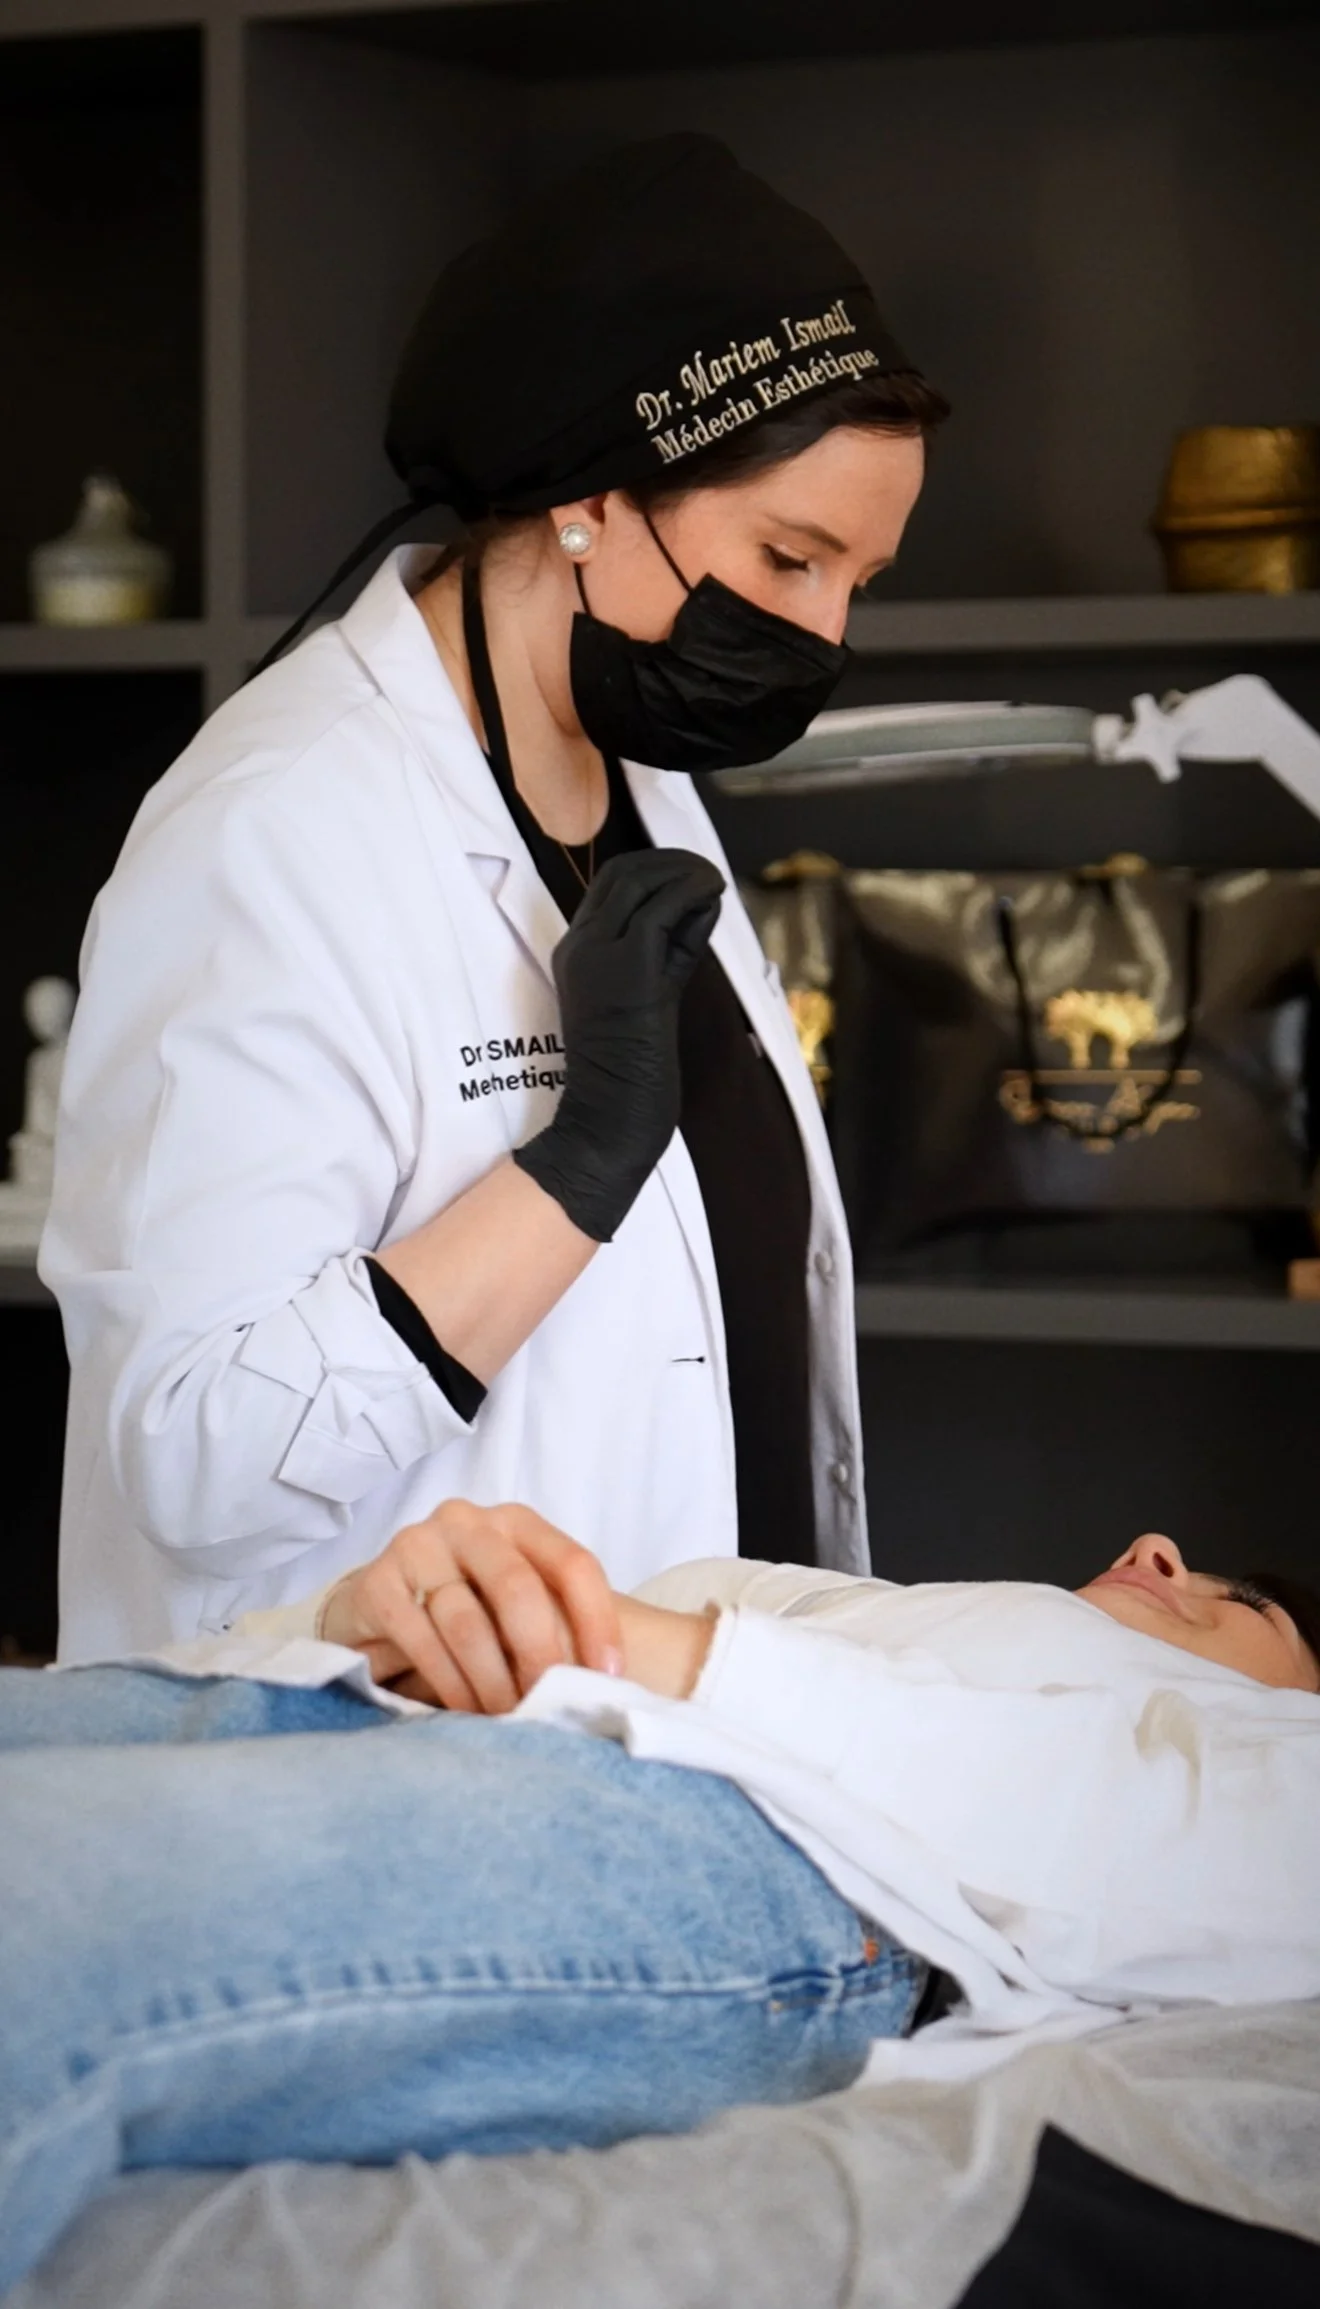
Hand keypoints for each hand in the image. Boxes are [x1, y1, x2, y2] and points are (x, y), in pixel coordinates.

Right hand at [319, 1499, 623, 1712]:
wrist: (378, 1608)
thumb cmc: (465, 1608)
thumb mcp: (513, 1603)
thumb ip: (553, 1622)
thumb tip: (607, 1681)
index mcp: (516, 1522)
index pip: (572, 1563)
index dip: (598, 1621)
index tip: (610, 1678)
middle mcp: (468, 1522)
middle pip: (518, 1588)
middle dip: (541, 1655)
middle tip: (552, 1706)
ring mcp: (418, 1546)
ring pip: (468, 1621)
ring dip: (493, 1681)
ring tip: (509, 1718)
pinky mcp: (378, 1582)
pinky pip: (421, 1638)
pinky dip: (450, 1682)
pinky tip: (466, 1710)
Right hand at [513, 848, 723, 1240]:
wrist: (608, 1118)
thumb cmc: (632, 1071)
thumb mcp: (651, 995)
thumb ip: (668, 951)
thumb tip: (700, 907)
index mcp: (576, 952)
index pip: (609, 887)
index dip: (654, 873)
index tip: (690, 880)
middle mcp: (579, 945)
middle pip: (621, 872)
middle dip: (669, 863)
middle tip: (706, 873)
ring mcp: (598, 953)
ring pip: (639, 881)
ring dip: (684, 872)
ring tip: (714, 880)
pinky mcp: (627, 967)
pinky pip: (661, 909)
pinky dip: (691, 893)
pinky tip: (714, 895)